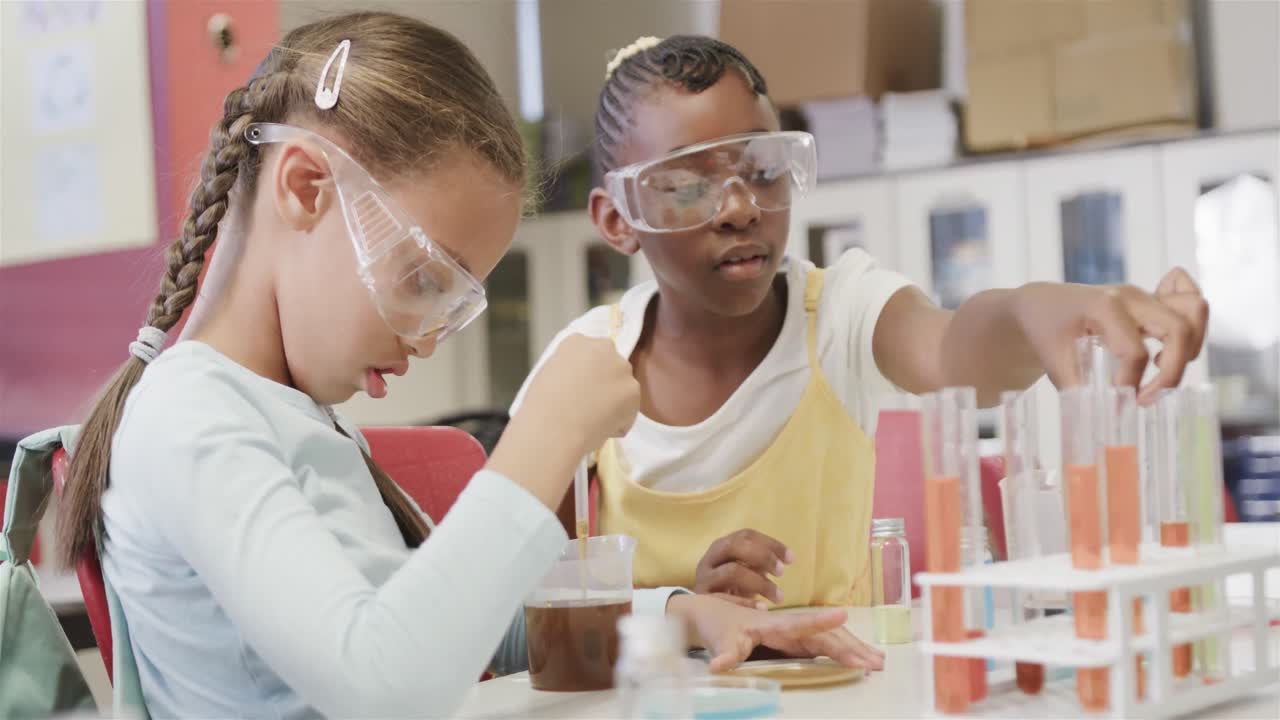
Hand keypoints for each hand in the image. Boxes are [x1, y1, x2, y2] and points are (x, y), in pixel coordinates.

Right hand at [489, 334, 637, 508]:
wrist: (552, 428)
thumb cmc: (540, 406)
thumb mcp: (548, 375)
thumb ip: (570, 370)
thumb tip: (580, 382)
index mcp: (577, 342)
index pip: (592, 353)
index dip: (587, 374)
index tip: (580, 389)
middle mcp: (603, 348)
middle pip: (611, 366)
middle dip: (605, 384)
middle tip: (589, 405)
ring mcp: (621, 368)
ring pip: (623, 388)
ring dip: (614, 403)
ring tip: (591, 420)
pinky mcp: (634, 391)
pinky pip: (629, 410)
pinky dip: (619, 422)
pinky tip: (599, 428)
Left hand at [666, 594, 884, 672]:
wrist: (711, 611)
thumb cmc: (718, 626)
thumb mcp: (720, 640)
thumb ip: (724, 653)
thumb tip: (719, 666)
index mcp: (775, 625)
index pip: (802, 624)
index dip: (821, 622)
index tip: (843, 615)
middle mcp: (790, 625)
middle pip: (826, 634)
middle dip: (851, 647)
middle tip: (875, 663)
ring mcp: (796, 630)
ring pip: (831, 637)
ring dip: (854, 648)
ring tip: (878, 661)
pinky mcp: (797, 637)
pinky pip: (826, 642)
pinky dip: (845, 648)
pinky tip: (861, 656)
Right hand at [694, 529, 793, 605]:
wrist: (699, 613)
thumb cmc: (728, 589)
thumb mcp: (744, 571)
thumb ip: (759, 562)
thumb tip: (786, 558)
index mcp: (721, 546)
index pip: (746, 535)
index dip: (770, 543)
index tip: (791, 558)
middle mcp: (709, 559)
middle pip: (735, 546)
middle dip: (762, 556)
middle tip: (782, 572)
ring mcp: (704, 578)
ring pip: (732, 571)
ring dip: (760, 583)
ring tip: (779, 597)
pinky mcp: (702, 599)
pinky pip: (725, 598)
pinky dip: (745, 603)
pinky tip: (762, 608)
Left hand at [1014, 267, 1208, 403]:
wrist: (1042, 303)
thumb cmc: (1045, 328)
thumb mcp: (1052, 360)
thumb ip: (1077, 390)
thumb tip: (1103, 419)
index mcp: (1103, 308)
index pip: (1135, 351)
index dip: (1131, 383)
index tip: (1120, 402)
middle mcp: (1131, 297)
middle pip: (1178, 329)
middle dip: (1172, 372)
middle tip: (1146, 398)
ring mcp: (1145, 295)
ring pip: (1195, 310)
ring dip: (1190, 347)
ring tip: (1159, 370)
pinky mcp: (1153, 300)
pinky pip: (1191, 300)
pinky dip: (1194, 324)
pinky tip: (1167, 346)